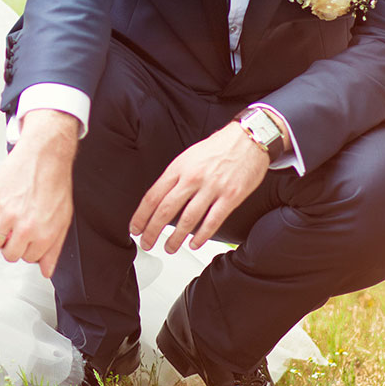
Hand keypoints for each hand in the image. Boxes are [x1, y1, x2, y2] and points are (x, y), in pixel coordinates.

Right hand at [0, 109, 78, 277]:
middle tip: (15, 233)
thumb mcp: (63, 219)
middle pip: (9, 255)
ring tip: (4, 226)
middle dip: (12, 247)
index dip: (28, 250)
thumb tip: (46, 271)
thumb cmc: (55, 184)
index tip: (28, 241)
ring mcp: (7, 212)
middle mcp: (25, 226)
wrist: (44, 155)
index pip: (29, 259)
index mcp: (44, 234)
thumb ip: (54, 249)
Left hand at [130, 123, 268, 252]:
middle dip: (152, 230)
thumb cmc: (218, 147)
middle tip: (146, 242)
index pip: (153, 196)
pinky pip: (212, 221)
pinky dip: (201, 236)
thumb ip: (175, 177)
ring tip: (169, 247)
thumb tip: (160, 199)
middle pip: (166, 210)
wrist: (248, 138)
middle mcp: (192, 178)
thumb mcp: (188, 157)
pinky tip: (194, 243)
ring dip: (176, 238)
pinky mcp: (231, 197)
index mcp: (179, 168)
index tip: (135, 228)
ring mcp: (212, 188)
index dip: (141, 216)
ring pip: (188, 219)